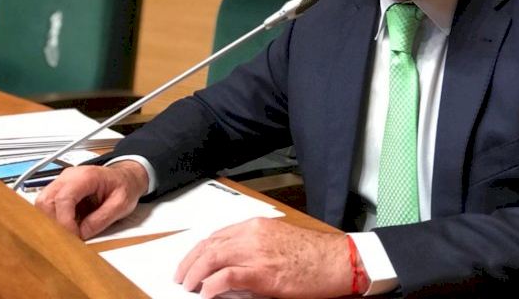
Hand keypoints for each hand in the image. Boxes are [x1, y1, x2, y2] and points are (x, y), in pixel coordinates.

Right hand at [34, 161, 147, 239]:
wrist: (126, 177)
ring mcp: (62, 182)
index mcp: (86, 176)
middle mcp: (69, 176)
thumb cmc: (124, 186)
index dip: (64, 222)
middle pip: (46, 201)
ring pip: (42, 204)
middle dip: (53, 224)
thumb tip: (82, 234)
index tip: (73, 237)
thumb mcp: (122, 204)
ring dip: (51, 223)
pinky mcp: (59, 191)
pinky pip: (47, 206)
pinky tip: (66, 228)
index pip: (64, 199)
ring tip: (67, 234)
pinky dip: (53, 220)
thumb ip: (102, 219)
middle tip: (67, 239)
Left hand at [176, 218, 358, 297]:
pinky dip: (212, 285)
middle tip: (181, 277)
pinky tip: (205, 293)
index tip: (190, 261)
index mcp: (257, 226)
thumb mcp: (279, 241)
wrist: (337, 261)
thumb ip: (255, 246)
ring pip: (213, 258)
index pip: (217, 235)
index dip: (199, 250)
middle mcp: (253, 235)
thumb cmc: (314, 254)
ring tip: (188, 287)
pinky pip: (227, 277)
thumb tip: (230, 264)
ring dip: (195, 274)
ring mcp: (257, 254)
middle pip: (210, 245)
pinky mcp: (263, 274)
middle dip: (190, 262)